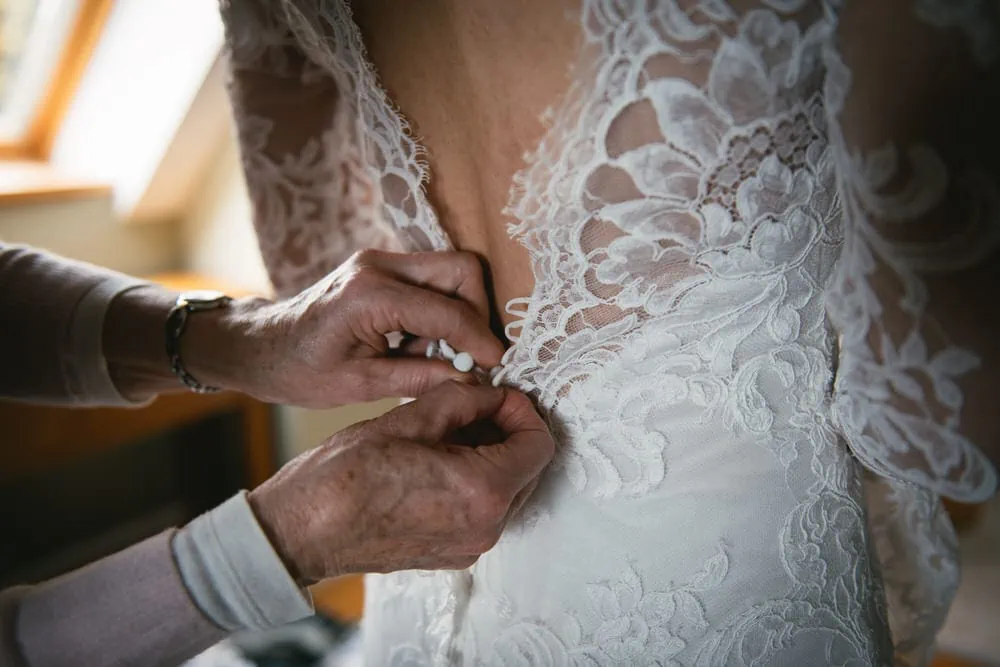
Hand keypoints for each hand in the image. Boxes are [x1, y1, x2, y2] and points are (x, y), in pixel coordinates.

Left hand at [186, 250, 504, 406]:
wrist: (260, 346)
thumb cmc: (298, 370)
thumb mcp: (360, 386)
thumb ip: (420, 379)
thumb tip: (471, 377)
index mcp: (369, 295)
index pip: (448, 311)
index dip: (480, 341)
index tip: (496, 366)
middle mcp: (377, 265)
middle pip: (461, 268)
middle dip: (478, 311)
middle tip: (470, 355)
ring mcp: (379, 260)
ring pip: (451, 269)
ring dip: (458, 311)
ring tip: (434, 354)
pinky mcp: (381, 266)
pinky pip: (431, 278)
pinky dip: (440, 309)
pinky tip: (418, 343)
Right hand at [248, 381, 554, 583]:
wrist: (301, 531)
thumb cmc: (345, 475)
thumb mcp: (410, 419)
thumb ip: (464, 399)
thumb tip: (492, 391)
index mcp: (482, 491)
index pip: (539, 444)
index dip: (522, 411)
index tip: (498, 395)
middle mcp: (486, 527)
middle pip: (528, 469)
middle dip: (508, 432)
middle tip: (474, 406)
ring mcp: (470, 547)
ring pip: (507, 491)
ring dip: (492, 457)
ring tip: (451, 432)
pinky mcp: (452, 556)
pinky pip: (483, 512)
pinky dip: (475, 483)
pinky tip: (439, 462)